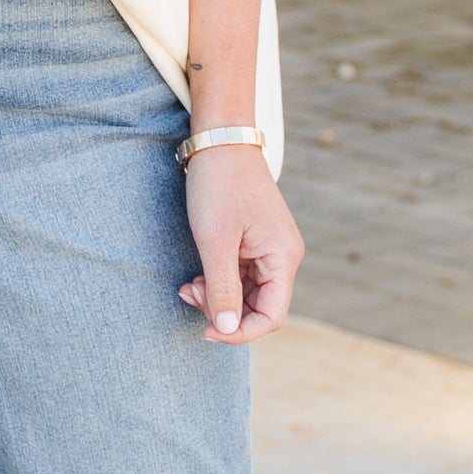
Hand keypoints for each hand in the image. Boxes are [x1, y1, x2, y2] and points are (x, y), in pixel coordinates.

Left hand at [178, 146, 302, 342]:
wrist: (220, 142)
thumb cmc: (218, 186)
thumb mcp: (215, 241)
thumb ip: (222, 288)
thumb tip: (226, 329)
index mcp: (283, 258)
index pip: (271, 317)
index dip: (239, 332)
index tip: (205, 329)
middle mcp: (282, 258)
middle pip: (258, 309)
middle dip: (222, 312)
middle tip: (189, 293)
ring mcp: (269, 251)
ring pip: (246, 296)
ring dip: (216, 298)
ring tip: (188, 285)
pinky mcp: (254, 244)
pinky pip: (240, 278)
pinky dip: (218, 282)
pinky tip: (196, 277)